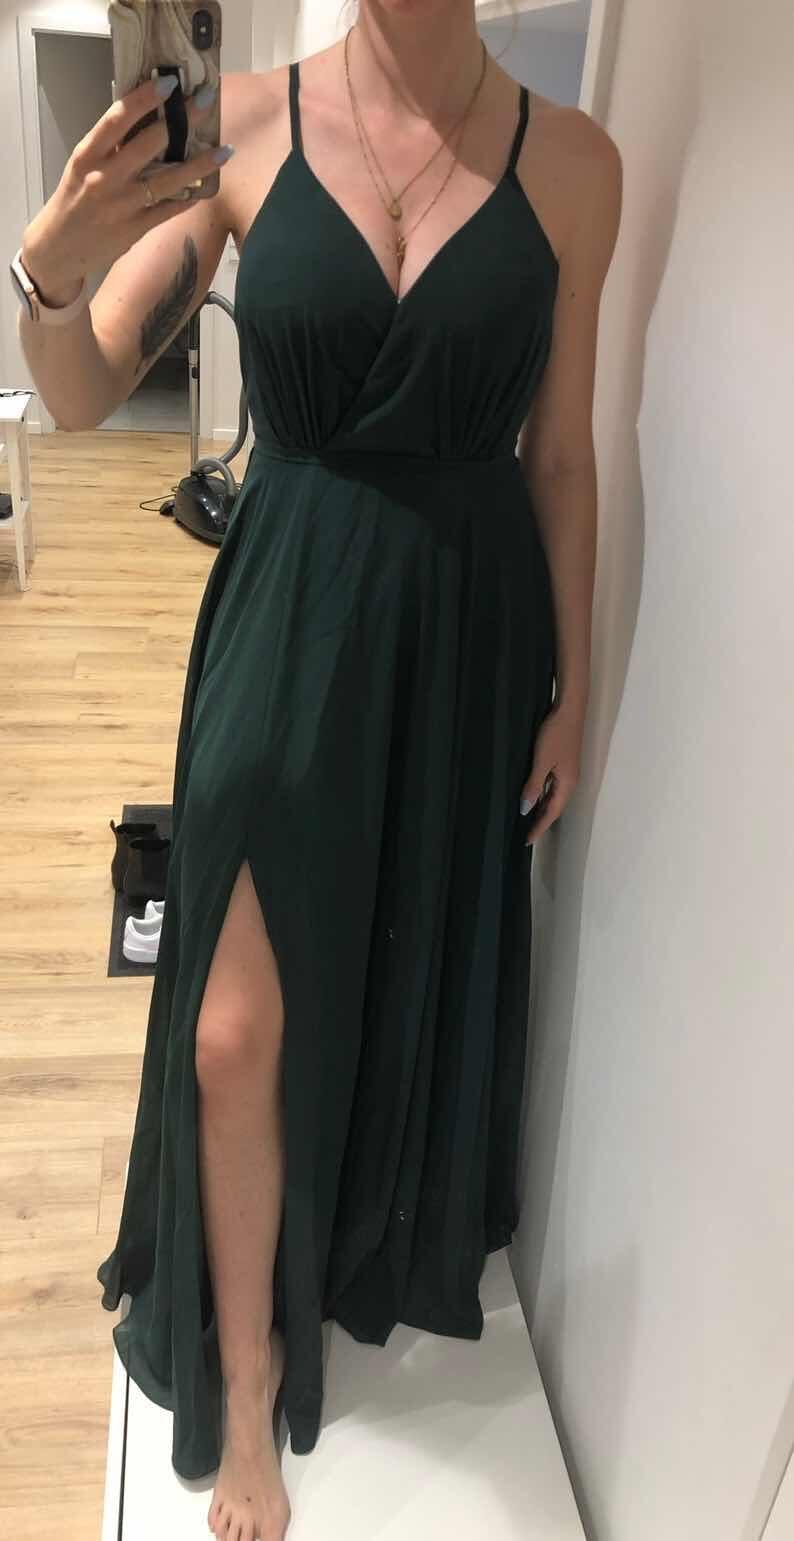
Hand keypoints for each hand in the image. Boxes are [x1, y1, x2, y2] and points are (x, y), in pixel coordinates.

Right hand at [20, 75, 229, 305]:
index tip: (169, 82)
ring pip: (169, 179)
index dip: (144, 98)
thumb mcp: (82, 166)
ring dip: (201, 163)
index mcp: (88, 154)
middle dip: (183, 119)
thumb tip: (144, 117)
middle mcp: (106, 177)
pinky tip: (208, 185)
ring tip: (226, 150)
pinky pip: (170, 208)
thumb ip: (109, 145)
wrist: (59, 248)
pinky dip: (190, 197)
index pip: (117, 119)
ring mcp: (123, 204)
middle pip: (150, 143)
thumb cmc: (74, 198)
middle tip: (207, 100)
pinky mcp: (136, 228)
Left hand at [520, 699, 583, 844]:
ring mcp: (567, 772)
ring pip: (553, 797)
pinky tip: (534, 796)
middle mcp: (570, 782)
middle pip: (554, 807)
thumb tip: (525, 810)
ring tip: (527, 820)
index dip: (539, 827)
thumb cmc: (555, 735)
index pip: (552, 813)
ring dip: (542, 809)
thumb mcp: (541, 761)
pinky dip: (543, 795)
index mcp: (567, 784)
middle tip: (525, 834)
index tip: (527, 840)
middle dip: (541, 821)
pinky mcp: (563, 763)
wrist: (569, 710)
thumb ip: (534, 786)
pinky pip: (552, 786)